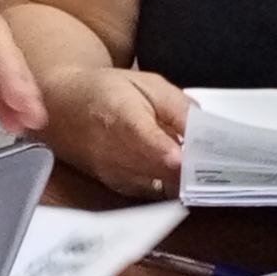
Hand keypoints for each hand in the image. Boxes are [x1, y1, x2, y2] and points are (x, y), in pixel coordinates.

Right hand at [42, 65, 191, 198]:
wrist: (62, 107)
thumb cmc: (106, 91)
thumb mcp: (147, 84)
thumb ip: (177, 107)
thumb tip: (204, 130)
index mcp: (122, 119)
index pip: (152, 145)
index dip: (175, 155)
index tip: (195, 156)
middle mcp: (114, 154)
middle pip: (163, 171)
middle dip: (193, 167)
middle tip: (215, 157)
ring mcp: (114, 174)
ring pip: (161, 186)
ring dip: (183, 177)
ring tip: (198, 160)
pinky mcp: (115, 186)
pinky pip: (152, 192)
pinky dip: (168, 183)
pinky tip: (177, 169)